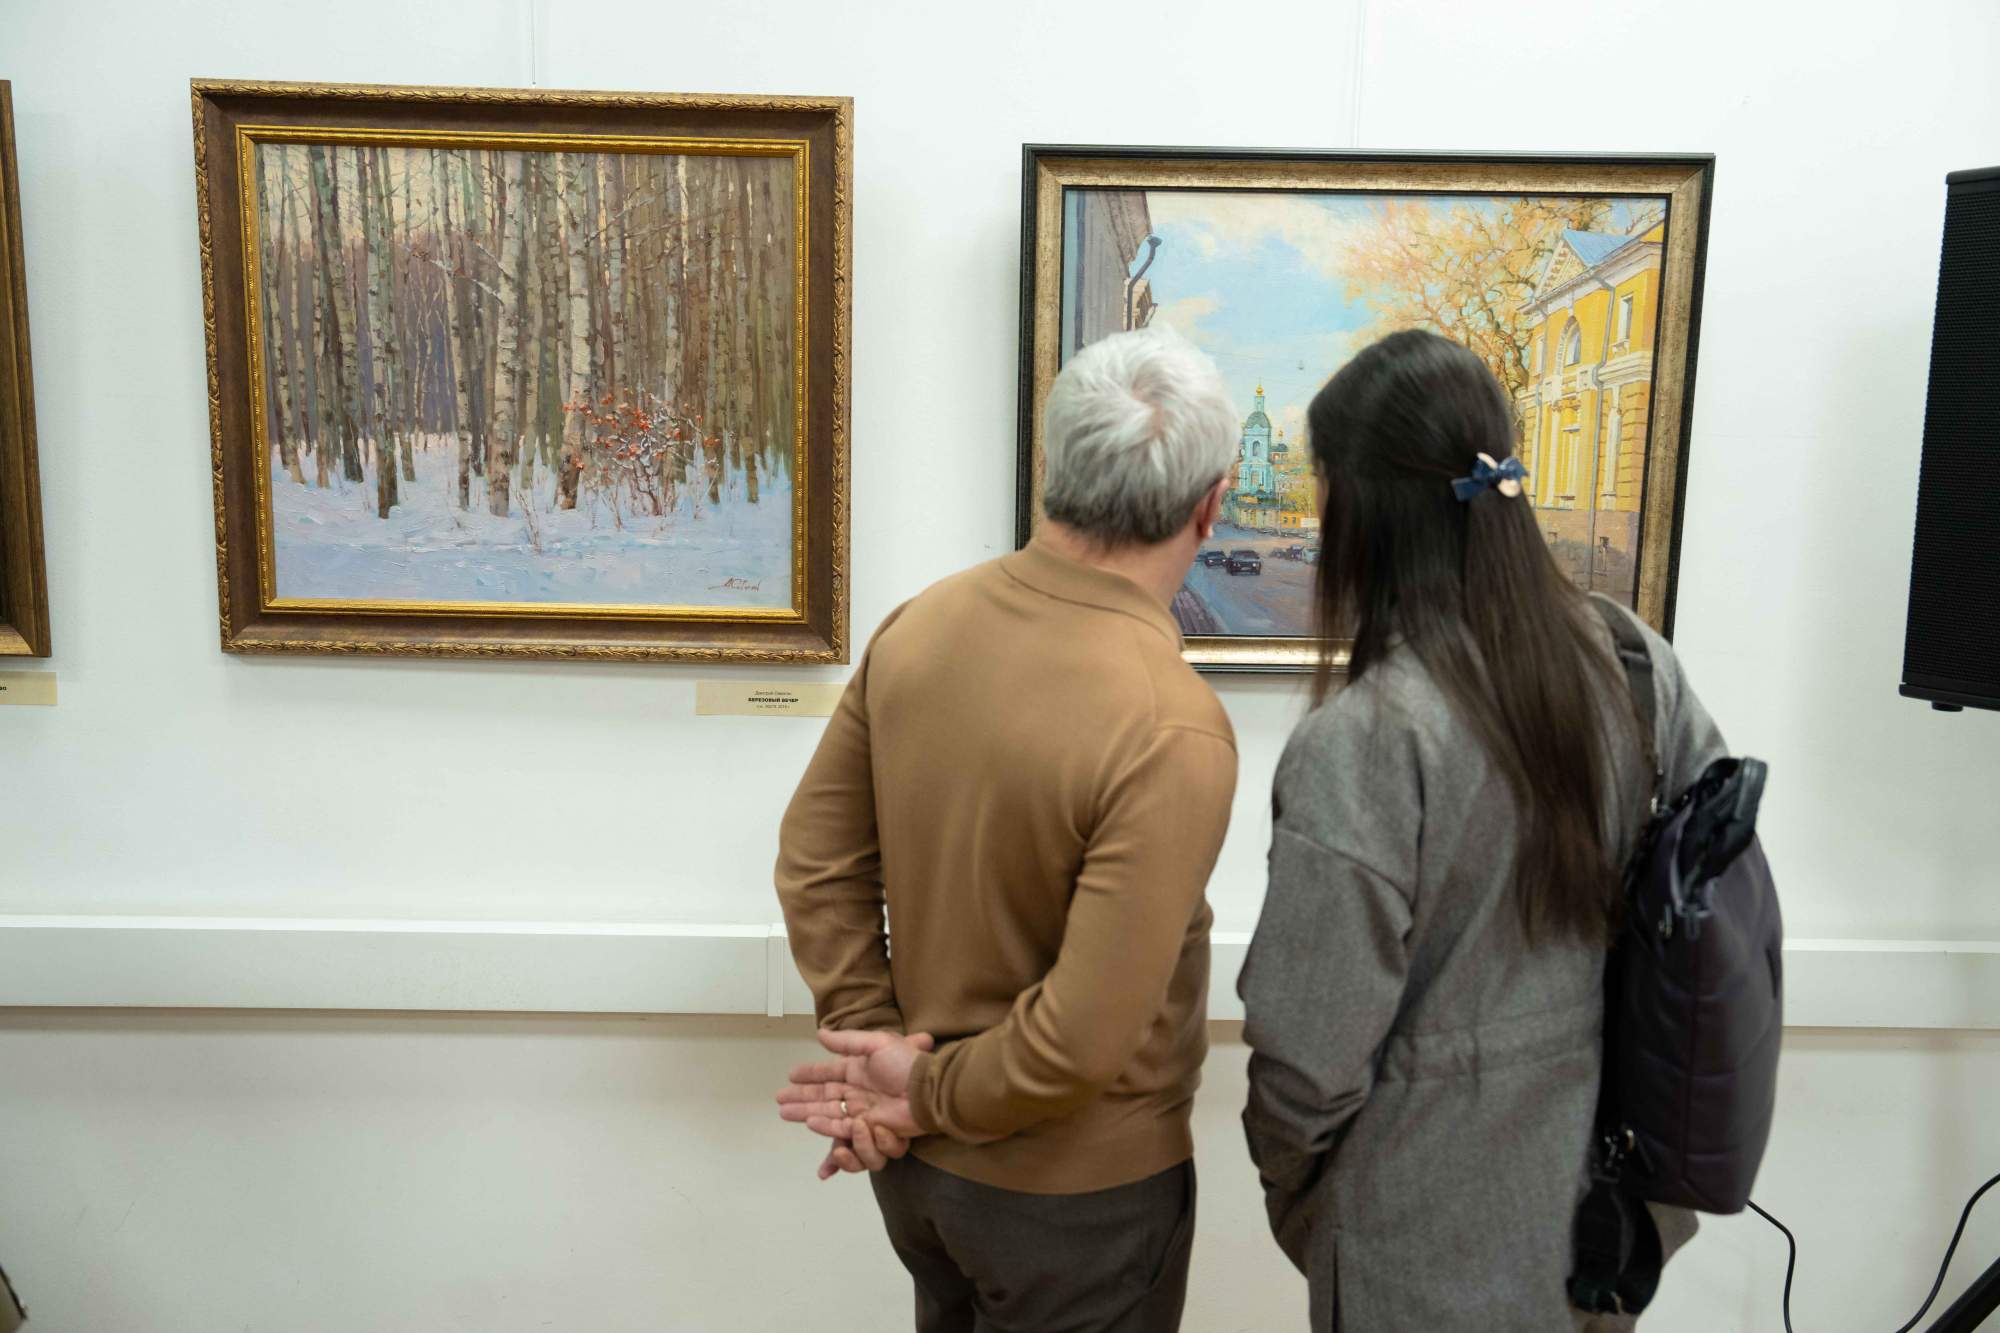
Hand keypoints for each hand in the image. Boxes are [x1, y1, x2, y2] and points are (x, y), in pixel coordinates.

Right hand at [776, 1030, 932, 1178]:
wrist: (928, 1092)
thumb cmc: (907, 1065)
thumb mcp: (877, 1043)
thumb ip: (847, 1041)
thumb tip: (820, 1033)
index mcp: (859, 1070)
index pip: (828, 1072)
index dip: (809, 1074)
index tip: (791, 1075)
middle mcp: (857, 1091)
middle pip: (822, 1095)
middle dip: (800, 1097)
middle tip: (780, 1099)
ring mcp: (862, 1110)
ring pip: (826, 1112)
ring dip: (805, 1112)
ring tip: (785, 1111)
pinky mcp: (867, 1128)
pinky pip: (841, 1127)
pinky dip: (824, 1126)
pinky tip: (810, 1121)